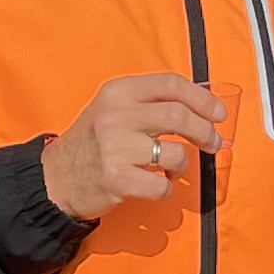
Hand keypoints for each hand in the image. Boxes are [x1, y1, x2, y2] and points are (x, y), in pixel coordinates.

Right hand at [43, 75, 224, 220]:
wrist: (56, 178)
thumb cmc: (93, 141)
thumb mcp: (113, 108)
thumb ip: (149, 102)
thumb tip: (202, 102)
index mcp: (118, 92)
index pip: (171, 85)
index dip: (202, 98)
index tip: (218, 113)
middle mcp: (116, 116)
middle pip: (179, 116)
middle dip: (205, 131)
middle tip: (212, 142)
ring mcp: (116, 149)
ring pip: (176, 154)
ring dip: (184, 164)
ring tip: (173, 168)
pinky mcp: (118, 180)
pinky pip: (163, 186)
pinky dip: (167, 188)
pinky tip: (157, 185)